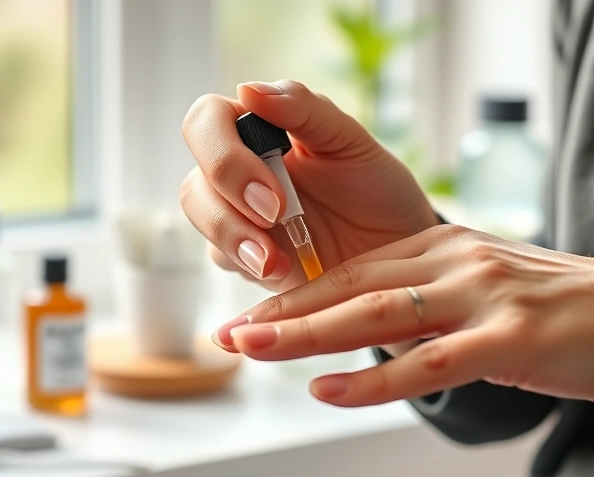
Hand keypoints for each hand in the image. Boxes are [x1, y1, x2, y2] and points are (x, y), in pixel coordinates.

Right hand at [181, 80, 438, 297]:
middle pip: (194, 180)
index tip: (270, 185)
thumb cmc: (376, 188)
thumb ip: (303, 108)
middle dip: (229, 200)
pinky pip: (222, 259)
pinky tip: (282, 271)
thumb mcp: (350, 141)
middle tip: (276, 215)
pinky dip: (248, 264)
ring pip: (201, 221)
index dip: (223, 152)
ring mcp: (238, 216)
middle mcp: (238, 171)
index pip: (206, 122)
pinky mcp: (244, 258)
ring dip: (232, 237)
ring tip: (274, 258)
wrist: (399, 248)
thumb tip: (247, 89)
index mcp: (257, 130)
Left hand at [220, 225, 593, 406]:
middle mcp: (456, 261)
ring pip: (375, 313)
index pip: (354, 268)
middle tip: (229, 332)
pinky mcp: (509, 338)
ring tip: (253, 349)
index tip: (248, 313)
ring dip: (307, 334)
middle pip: (351, 284)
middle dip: (283, 310)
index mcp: (446, 247)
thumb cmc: (560, 313)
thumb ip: (431, 298)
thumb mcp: (484, 291)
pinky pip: (427, 362)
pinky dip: (371, 378)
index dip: (296, 291)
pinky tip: (326, 390)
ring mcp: (482, 296)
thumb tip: (374, 322)